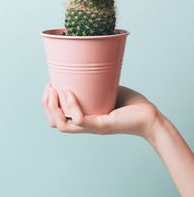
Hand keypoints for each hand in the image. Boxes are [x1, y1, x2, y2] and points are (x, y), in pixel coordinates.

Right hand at [42, 83, 158, 138]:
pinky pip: (80, 119)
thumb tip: (84, 69)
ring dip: (53, 107)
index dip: (48, 105)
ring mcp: (93, 127)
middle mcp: (86, 126)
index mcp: (85, 120)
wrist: (150, 116)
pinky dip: (72, 105)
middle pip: (55, 123)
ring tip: (53, 90)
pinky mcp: (102, 126)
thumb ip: (95, 85)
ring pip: (63, 125)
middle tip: (49, 87)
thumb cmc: (131, 104)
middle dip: (46, 105)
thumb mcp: (107, 90)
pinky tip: (69, 91)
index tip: (49, 86)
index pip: (58, 119)